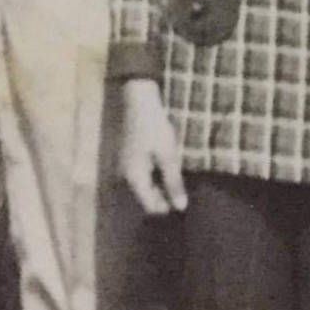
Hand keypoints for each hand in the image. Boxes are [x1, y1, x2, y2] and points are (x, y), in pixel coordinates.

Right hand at [119, 80, 186, 215]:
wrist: (139, 102)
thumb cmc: (154, 128)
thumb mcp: (168, 156)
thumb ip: (173, 182)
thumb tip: (181, 207)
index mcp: (133, 178)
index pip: (150, 206)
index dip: (168, 206)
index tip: (185, 198)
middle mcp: (125, 177)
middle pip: (146, 198)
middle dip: (164, 196)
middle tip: (183, 185)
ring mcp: (125, 168)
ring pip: (145, 187)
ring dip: (160, 185)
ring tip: (176, 174)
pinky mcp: (129, 159)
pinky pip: (142, 176)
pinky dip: (154, 175)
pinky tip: (166, 166)